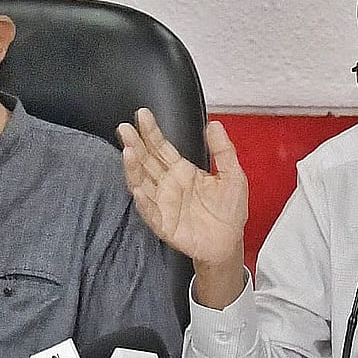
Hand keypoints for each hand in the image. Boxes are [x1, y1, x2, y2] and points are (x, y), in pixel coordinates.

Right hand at [117, 109, 247, 305]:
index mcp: (182, 171)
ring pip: (142, 182)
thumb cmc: (229, 210)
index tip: (142, 115)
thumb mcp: (233, 175)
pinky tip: (136, 188)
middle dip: (134, 144)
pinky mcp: (163, 223)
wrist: (229, 242)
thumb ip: (223, 150)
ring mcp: (163, 203)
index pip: (162, 147)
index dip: (151, 131)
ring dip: (133, 168)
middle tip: (124, 129)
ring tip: (127, 152)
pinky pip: (149, 211)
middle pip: (146, 161)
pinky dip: (142, 200)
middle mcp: (168, 185)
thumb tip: (215, 125)